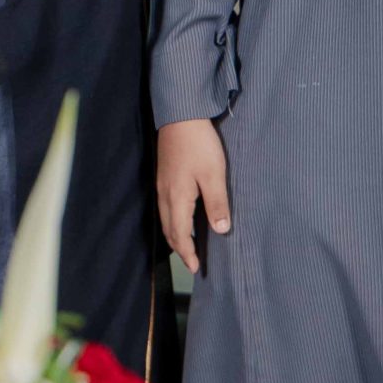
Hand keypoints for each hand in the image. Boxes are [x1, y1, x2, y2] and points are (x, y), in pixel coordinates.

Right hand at [156, 119, 230, 274]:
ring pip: (165, 218)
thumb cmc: (199, 144)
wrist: (180, 114)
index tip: (196, 268)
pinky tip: (181, 217)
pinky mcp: (164, 174)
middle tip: (192, 262)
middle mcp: (165, 194)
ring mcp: (162, 184)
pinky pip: (165, 206)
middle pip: (169, 229)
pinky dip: (172, 220)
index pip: (180, 234)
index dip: (188, 253)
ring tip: (186, 245)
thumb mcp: (214, 174)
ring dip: (175, 234)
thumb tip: (221, 232)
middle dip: (180, 248)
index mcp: (177, 198)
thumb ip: (217, 204)